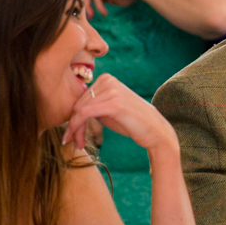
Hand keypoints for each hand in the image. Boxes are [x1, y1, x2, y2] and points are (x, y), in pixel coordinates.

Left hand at [63, 73, 178, 155]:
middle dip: (73, 126)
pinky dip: (77, 129)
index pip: (80, 98)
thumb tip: (70, 112)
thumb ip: (93, 105)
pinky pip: (84, 114)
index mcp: (106, 79)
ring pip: (78, 110)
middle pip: (77, 104)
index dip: (73, 118)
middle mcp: (108, 80)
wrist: (155, 130)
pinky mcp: (113, 103)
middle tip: (74, 143)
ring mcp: (111, 90)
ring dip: (75, 130)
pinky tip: (78, 142)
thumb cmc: (132, 122)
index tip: (71, 135)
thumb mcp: (109, 109)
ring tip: (78, 145)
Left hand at [85, 0, 135, 17]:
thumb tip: (100, 6)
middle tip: (90, 16)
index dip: (92, 5)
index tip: (93, 15)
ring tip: (92, 16)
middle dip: (87, 5)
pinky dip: (99, 7)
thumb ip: (108, 1)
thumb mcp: (117, 0)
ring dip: (89, 6)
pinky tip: (104, 13)